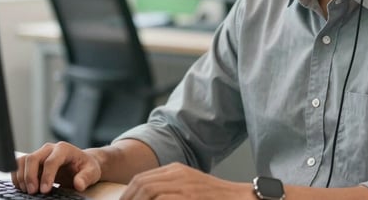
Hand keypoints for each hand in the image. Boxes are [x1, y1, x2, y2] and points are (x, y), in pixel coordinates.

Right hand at [11, 141, 100, 193]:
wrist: (81, 163)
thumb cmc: (86, 167)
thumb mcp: (92, 172)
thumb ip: (86, 177)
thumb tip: (78, 184)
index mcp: (64, 149)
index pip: (51, 161)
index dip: (46, 176)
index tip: (44, 190)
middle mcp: (49, 149)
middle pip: (33, 158)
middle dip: (30, 177)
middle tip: (33, 192)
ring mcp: (40, 154)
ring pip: (23, 161)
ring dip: (21, 177)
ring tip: (27, 191)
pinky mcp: (33, 161)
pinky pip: (19, 165)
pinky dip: (17, 176)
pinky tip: (22, 187)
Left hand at [121, 162, 251, 199]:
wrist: (240, 198)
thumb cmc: (215, 198)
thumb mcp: (190, 189)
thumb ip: (171, 191)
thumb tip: (149, 198)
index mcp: (176, 170)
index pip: (142, 178)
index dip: (128, 194)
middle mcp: (178, 174)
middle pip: (141, 183)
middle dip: (128, 199)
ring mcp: (184, 185)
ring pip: (149, 190)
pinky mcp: (189, 196)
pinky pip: (162, 199)